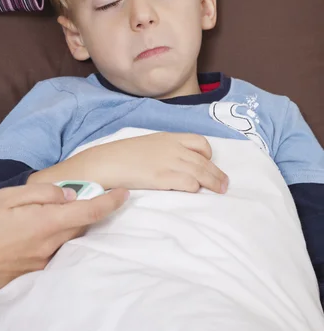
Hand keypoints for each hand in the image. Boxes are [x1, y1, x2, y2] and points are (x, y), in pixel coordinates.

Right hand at [0, 184, 127, 292]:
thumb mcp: (7, 195)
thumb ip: (42, 193)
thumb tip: (69, 195)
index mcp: (45, 223)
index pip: (89, 212)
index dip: (111, 202)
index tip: (125, 194)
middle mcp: (49, 246)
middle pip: (80, 227)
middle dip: (89, 211)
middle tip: (87, 196)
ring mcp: (40, 264)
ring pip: (67, 241)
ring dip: (69, 227)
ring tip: (54, 215)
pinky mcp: (30, 274)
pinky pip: (52, 254)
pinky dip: (53, 241)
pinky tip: (37, 234)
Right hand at [69, 133, 228, 193]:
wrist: (104, 162)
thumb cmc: (120, 156)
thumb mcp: (145, 145)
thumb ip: (162, 151)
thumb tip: (173, 162)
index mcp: (167, 138)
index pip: (199, 142)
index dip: (208, 154)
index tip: (208, 164)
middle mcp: (172, 148)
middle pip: (204, 160)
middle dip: (217, 173)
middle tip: (225, 184)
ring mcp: (167, 162)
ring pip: (201, 172)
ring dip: (213, 182)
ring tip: (221, 190)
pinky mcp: (162, 177)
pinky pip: (188, 183)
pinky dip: (195, 188)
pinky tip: (195, 193)